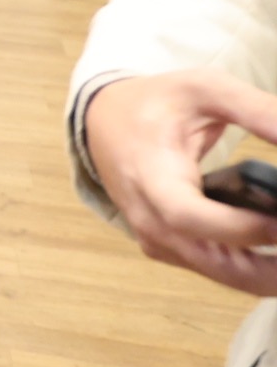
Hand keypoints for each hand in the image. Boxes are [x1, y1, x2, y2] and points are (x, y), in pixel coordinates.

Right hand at [87, 71, 276, 296]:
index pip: (191, 217)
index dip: (244, 227)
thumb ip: (260, 112)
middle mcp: (150, 220)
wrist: (106, 122)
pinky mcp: (170, 250)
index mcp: (151, 177)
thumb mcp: (206, 89)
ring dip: (273, 274)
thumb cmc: (157, 104)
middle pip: (219, 266)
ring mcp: (159, 241)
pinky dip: (259, 269)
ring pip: (227, 277)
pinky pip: (221, 272)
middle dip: (274, 269)